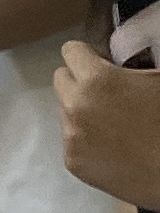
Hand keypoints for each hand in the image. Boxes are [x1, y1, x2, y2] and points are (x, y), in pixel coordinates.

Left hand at [61, 43, 159, 210]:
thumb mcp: (158, 82)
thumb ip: (133, 65)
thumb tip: (116, 61)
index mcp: (98, 80)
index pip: (71, 51)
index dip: (89, 56)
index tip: (102, 65)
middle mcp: (76, 105)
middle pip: (62, 80)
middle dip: (81, 83)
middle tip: (108, 96)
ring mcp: (71, 135)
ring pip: (65, 111)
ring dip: (82, 113)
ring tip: (114, 126)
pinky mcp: (73, 161)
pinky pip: (71, 141)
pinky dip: (86, 142)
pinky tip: (113, 149)